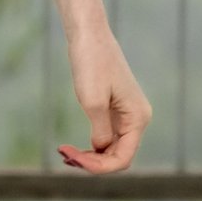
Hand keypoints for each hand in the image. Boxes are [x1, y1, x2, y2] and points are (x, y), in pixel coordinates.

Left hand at [58, 30, 150, 173]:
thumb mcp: (92, 101)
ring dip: (90, 156)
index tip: (73, 160)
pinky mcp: (115, 108)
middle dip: (93, 162)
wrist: (89, 34)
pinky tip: (73, 147)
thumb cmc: (91, 63)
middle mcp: (137, 118)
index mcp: (137, 118)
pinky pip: (106, 136)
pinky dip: (91, 145)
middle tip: (64, 156)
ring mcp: (126, 113)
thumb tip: (101, 149)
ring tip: (65, 154)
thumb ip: (100, 131)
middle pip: (118, 155)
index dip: (99, 166)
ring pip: (111, 147)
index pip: (123, 157)